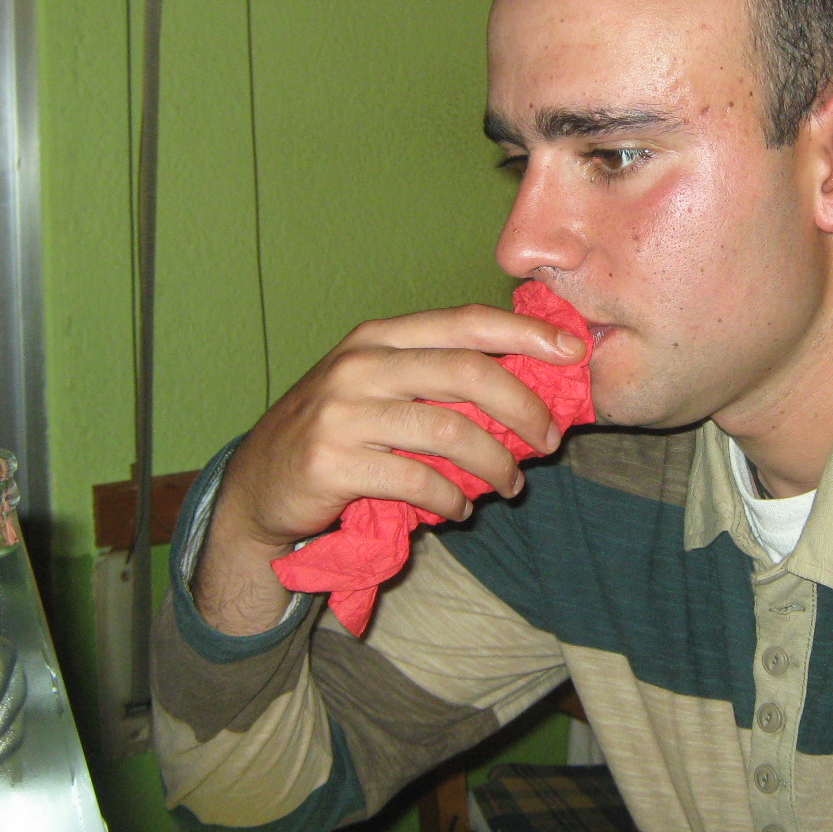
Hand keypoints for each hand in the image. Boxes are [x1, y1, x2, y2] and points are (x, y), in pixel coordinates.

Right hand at [191, 303, 586, 634]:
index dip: (526, 333)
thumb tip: (529, 385)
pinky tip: (460, 509)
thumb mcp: (379, 387)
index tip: (574, 351)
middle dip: (524, 408)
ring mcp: (343, 412)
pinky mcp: (332, 462)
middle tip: (549, 441)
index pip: (466, 321)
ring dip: (495, 465)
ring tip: (509, 485)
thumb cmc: (338, 433)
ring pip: (450, 431)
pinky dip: (452, 499)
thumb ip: (437, 377)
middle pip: (468, 373)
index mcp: (380, 337)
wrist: (258, 486)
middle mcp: (361, 364)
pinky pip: (418, 480)